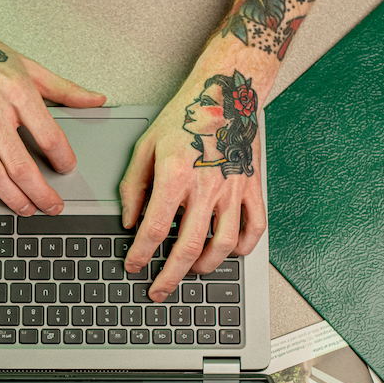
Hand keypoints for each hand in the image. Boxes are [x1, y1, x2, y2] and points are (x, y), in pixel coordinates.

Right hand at [0, 18, 104, 216]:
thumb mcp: (29, 67)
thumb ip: (65, 89)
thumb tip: (97, 100)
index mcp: (18, 92)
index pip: (50, 136)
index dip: (63, 159)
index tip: (67, 168)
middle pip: (22, 165)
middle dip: (42, 193)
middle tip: (53, 206)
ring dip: (13, 199)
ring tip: (27, 210)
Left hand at [119, 69, 266, 301]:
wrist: (226, 92)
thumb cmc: (185, 116)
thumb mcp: (146, 146)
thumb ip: (134, 186)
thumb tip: (129, 220)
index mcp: (176, 175)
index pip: (155, 228)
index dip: (141, 254)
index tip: (133, 265)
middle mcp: (207, 186)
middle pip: (189, 246)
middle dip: (170, 276)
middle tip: (159, 290)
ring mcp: (234, 189)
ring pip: (224, 244)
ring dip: (206, 266)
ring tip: (191, 271)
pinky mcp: (252, 187)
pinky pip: (255, 227)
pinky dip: (243, 247)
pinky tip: (229, 252)